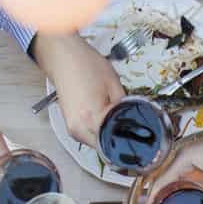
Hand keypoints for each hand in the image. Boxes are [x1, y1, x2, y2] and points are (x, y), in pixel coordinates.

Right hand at [33, 33, 124, 147]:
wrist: (62, 57)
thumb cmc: (85, 65)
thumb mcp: (115, 84)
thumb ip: (125, 107)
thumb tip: (132, 119)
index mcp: (92, 119)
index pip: (118, 139)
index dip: (131, 135)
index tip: (139, 131)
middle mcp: (80, 129)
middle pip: (108, 146)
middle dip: (120, 137)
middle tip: (130, 126)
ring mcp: (73, 130)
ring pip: (99, 143)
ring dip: (109, 135)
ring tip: (116, 119)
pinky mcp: (71, 127)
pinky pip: (90, 137)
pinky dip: (100, 131)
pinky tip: (105, 119)